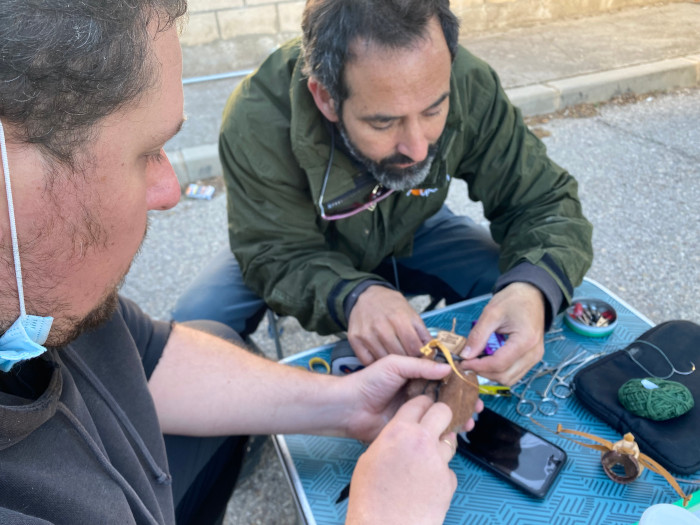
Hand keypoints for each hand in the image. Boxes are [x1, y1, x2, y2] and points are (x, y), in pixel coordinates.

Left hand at [340, 354, 481, 442]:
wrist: (350, 407)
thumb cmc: (369, 381)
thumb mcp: (395, 364)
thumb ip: (420, 366)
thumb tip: (447, 368)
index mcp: (415, 376)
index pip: (443, 377)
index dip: (460, 382)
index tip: (475, 385)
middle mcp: (418, 394)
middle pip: (447, 398)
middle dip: (465, 403)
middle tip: (479, 408)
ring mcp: (416, 413)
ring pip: (443, 415)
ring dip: (459, 418)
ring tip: (470, 422)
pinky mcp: (412, 430)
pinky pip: (432, 431)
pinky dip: (445, 432)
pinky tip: (456, 433)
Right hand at [345, 396, 457, 524]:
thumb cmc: (371, 498)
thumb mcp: (370, 458)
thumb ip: (390, 440)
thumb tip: (400, 436)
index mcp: (398, 432)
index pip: (419, 402)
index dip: (422, 404)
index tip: (424, 407)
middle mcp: (421, 441)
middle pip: (444, 411)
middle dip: (442, 416)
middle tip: (436, 425)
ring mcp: (438, 461)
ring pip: (450, 442)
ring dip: (441, 448)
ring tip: (423, 465)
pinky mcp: (449, 481)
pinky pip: (449, 470)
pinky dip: (441, 476)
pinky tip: (426, 487)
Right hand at [347, 285, 430, 364]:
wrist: (365, 296)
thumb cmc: (390, 305)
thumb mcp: (411, 313)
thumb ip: (422, 332)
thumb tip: (433, 351)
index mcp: (399, 318)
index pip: (414, 347)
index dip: (421, 356)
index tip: (422, 358)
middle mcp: (381, 327)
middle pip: (400, 355)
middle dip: (407, 360)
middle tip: (409, 359)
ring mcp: (367, 334)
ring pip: (384, 360)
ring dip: (392, 362)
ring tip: (395, 358)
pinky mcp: (355, 340)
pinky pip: (368, 361)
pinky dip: (376, 362)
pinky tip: (381, 357)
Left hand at [459, 282, 544, 384]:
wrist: (532, 294)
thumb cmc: (514, 300)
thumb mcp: (491, 312)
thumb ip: (478, 335)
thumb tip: (466, 355)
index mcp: (525, 340)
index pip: (499, 364)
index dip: (478, 366)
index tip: (462, 362)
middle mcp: (533, 353)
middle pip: (505, 376)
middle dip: (483, 372)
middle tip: (467, 361)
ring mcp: (535, 357)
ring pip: (510, 378)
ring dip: (491, 374)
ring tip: (477, 361)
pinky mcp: (532, 358)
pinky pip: (514, 373)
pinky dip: (499, 371)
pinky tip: (488, 360)